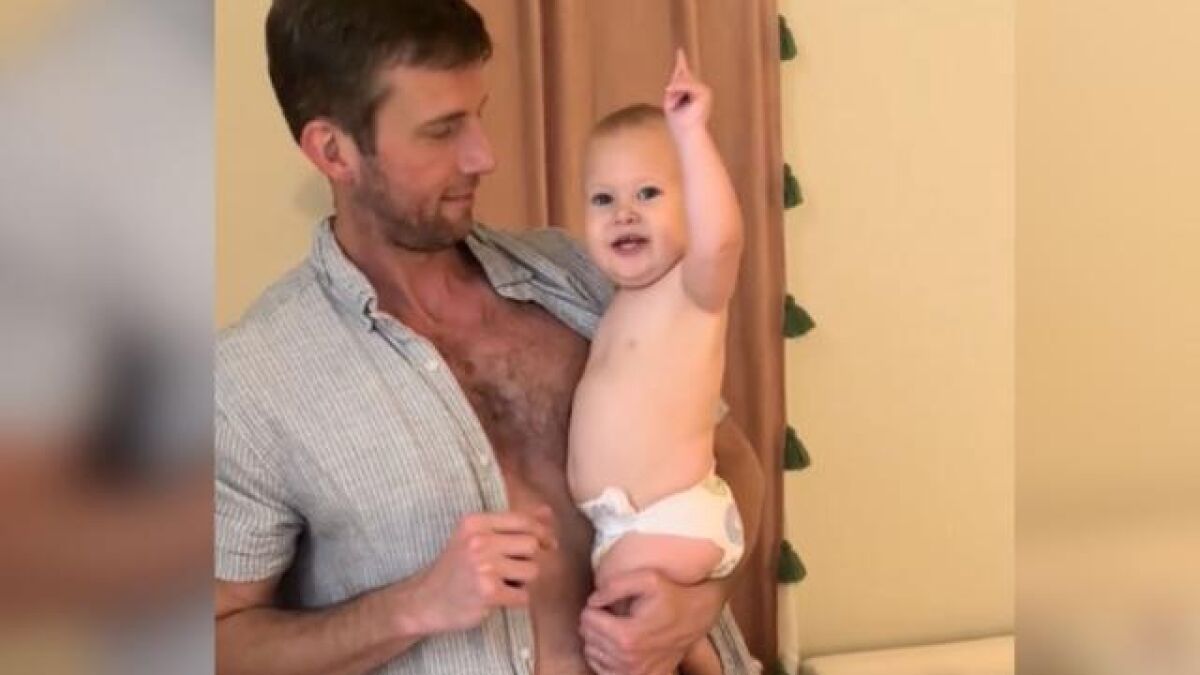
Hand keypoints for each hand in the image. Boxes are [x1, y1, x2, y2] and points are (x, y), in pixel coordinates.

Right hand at [409, 507, 556, 633]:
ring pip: (532, 570)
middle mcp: (479, 541)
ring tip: (500, 583)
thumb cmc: (456, 567)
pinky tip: (496, 599)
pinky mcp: (488, 592)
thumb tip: (547, 513)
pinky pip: (524, 596)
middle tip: (511, 570)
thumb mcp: (477, 537)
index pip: (523, 521)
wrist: (425, 600)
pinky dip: (515, 600)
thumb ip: (513, 524)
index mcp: (475, 522)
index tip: (548, 544)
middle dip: (528, 560)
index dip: (542, 532)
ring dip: (522, 582)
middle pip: (532, 545)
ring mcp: (483, 566)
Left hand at [579, 568, 725, 674]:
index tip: (607, 603)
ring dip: (598, 639)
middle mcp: (629, 660)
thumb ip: (613, 586)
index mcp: (627, 636)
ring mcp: (634, 673)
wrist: (697, 616)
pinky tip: (617, 643)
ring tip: (615, 626)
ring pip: (592, 655)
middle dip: (594, 622)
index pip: (587, 620)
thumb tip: (592, 601)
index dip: (594, 607)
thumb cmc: (671, 594)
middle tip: (610, 613)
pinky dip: (604, 657)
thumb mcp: (647, 578)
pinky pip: (604, 671)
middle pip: (588, 638)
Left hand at [663, 48, 711, 133]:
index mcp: (690, 93)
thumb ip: (674, 88)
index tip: (679, 51)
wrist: (687, 134)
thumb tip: (679, 79)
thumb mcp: (671, 101)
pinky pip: (688, 85)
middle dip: (673, 90)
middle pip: (681, 77)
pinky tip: (670, 90)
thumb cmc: (678, 123)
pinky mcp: (704, 93)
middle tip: (673, 105)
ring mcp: (703, 91)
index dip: (681, 61)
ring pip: (684, 81)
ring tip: (674, 105)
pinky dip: (679, 88)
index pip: (684, 74)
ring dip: (674, 92)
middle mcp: (699, 90)